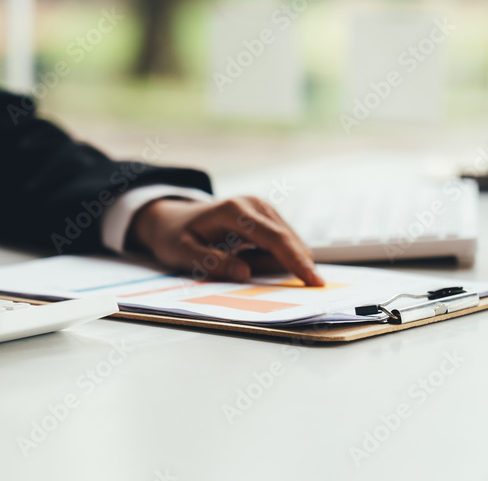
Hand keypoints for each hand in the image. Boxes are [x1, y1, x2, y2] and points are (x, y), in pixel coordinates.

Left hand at [129, 196, 323, 285]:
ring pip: (286, 248)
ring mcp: (265, 210)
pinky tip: (242, 253)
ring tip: (234, 257)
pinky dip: (265, 258)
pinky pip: (282, 246)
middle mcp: (255, 205)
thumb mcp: (182, 253)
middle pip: (286, 244)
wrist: (173, 219)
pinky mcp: (269, 218)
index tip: (314, 281)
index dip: (296, 261)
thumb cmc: (176, 236)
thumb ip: (211, 263)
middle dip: (270, 266)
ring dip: (265, 263)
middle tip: (236, 265)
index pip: (275, 239)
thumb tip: (244, 274)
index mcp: (234, 211)